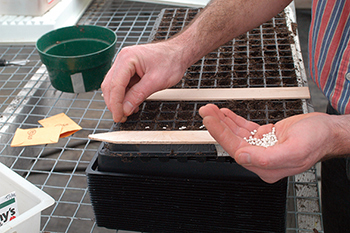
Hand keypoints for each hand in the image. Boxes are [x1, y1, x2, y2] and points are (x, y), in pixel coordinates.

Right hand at [101, 42, 186, 121]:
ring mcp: (125, 64)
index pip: (115, 85)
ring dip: (119, 101)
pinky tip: (131, 105)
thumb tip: (125, 109)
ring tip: (127, 112)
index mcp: (127, 58)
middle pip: (110, 86)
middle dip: (114, 103)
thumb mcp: (156, 81)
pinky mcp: (129, 70)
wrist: (179, 53)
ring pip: (114, 86)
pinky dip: (125, 96)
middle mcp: (123, 59)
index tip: (119, 116)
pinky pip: (122, 85)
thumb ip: (139, 95)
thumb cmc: (171, 61)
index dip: (115, 104)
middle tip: (121, 117)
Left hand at [199, 104, 334, 182]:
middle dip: (218, 126)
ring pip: (237, 134)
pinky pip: (245, 129)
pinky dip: (234, 121)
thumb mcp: (295, 149)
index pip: (237, 150)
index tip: (210, 120)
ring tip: (212, 110)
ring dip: (223, 122)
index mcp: (267, 167)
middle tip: (206, 111)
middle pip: (233, 141)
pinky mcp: (264, 137)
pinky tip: (226, 114)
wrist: (328, 130)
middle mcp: (262, 159)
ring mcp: (262, 147)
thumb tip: (242, 157)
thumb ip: (267, 158)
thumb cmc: (317, 140)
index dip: (221, 134)